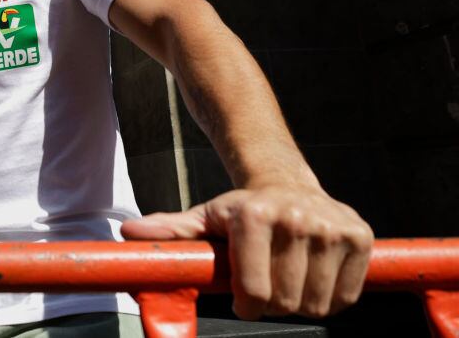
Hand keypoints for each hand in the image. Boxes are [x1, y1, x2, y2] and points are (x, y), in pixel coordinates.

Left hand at [121, 185, 372, 319]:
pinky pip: (347, 297)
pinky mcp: (360, 236)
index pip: (253, 292)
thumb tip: (127, 233)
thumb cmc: (238, 210)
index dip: (245, 305)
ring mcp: (331, 227)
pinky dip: (330, 298)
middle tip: (266, 284)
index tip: (242, 297)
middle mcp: (295, 217)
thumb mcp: (204, 218)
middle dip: (272, 304)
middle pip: (285, 302)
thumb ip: (170, 231)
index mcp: (253, 216)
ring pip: (317, 304)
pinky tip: (313, 275)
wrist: (286, 182)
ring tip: (288, 277)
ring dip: (301, 303)